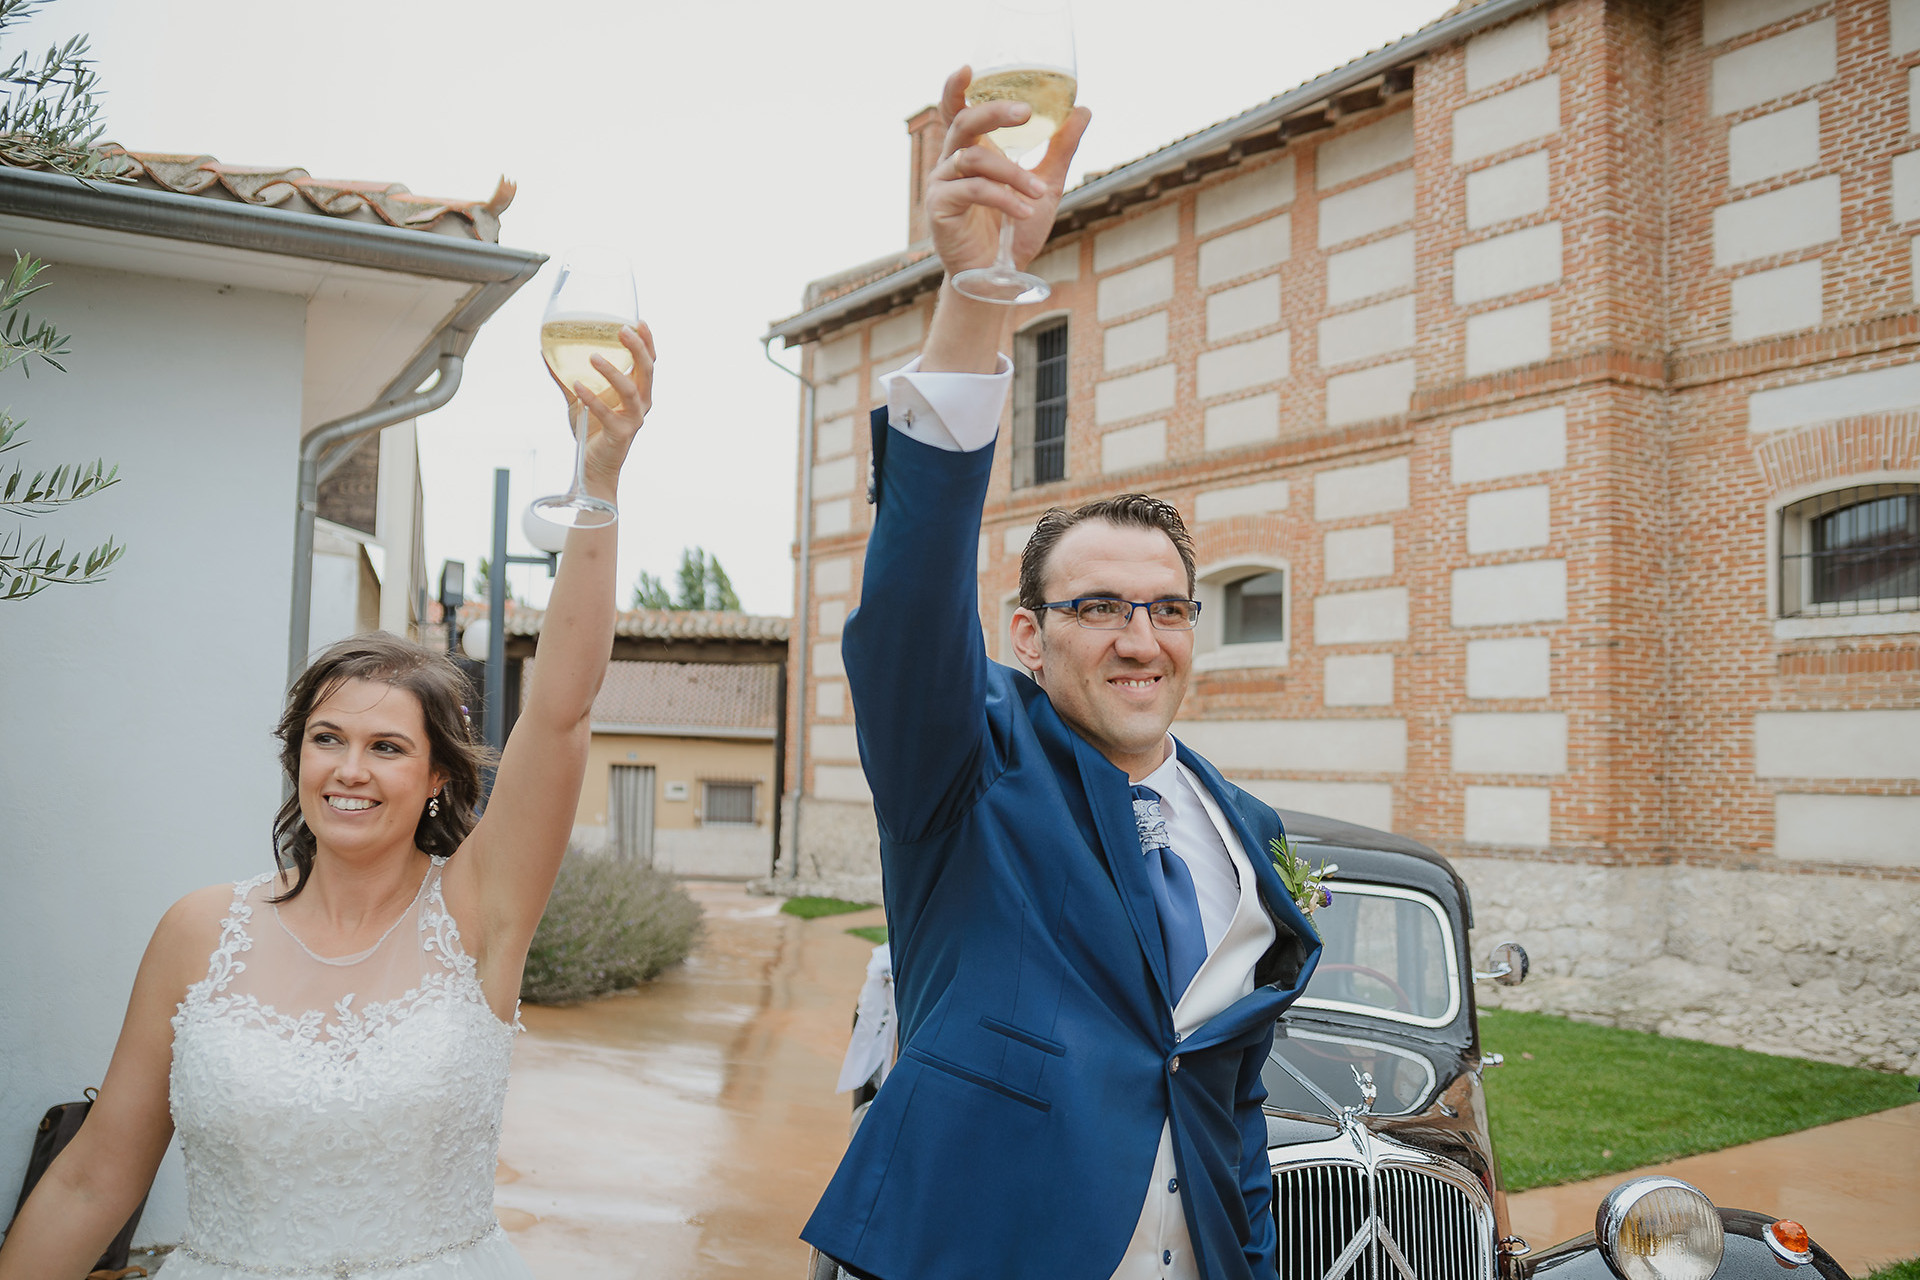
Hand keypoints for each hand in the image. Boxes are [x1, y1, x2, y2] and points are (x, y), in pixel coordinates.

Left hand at [558, 322, 654, 483]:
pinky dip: (591, 399)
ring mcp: (633, 419)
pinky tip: (576, 386)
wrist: (592, 466)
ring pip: (631, 390)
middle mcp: (641, 403)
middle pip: (647, 370)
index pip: (649, 362)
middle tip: (622, 330)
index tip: (639, 321)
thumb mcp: (577, 398)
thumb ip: (565, 376)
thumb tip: (543, 351)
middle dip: (638, 348)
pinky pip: (607, 413)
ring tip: (593, 357)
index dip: (647, 341)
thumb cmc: (591, 429)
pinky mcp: (620, 434)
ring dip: (613, 372)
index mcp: (637, 391)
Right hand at [925, 66, 1089, 279]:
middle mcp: (951, 163)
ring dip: (1013, 173)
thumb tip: (1084, 109)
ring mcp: (942, 185)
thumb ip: (1060, 148)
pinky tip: (1025, 211)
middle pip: (964, 123)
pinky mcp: (940, 209)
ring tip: (1039, 192)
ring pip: (974, 160)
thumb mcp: (1046, 185)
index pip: (956, 111)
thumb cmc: (1013, 231)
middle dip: (994, 113)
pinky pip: (972, 191)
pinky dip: (1003, 198)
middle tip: (1026, 112)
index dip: (956, 88)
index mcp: (971, 151)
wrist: (998, 277)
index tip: (969, 68)